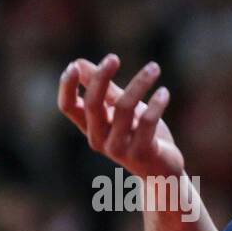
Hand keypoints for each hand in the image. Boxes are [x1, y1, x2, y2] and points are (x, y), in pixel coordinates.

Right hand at [57, 54, 184, 180]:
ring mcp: (119, 148)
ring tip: (154, 68)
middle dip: (101, 78)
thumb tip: (79, 63)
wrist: (164, 172)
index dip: (67, 86)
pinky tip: (164, 92)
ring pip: (123, 108)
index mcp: (90, 128)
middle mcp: (100, 140)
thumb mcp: (122, 111)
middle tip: (113, 58)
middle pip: (93, 104)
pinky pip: (147, 122)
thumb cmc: (141, 137)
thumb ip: (105, 90)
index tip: (74, 65)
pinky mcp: (142, 153)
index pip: (68, 107)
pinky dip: (157, 104)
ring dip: (139, 83)